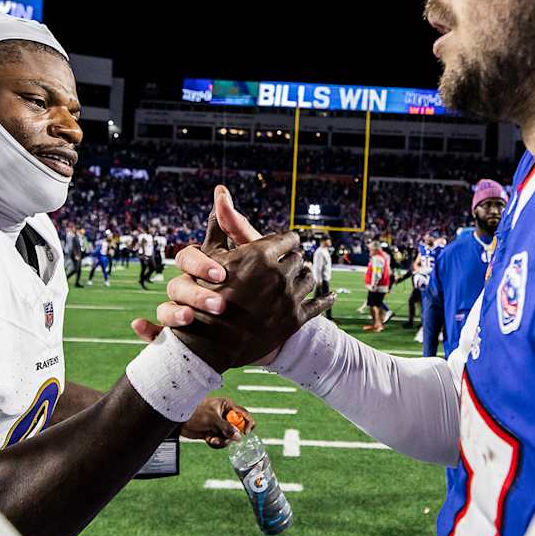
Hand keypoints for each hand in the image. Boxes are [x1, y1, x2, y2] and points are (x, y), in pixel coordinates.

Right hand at [130, 184, 269, 339]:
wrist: (271, 327)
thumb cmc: (261, 285)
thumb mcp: (254, 258)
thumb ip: (237, 228)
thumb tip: (221, 191)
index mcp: (202, 267)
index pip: (189, 257)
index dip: (201, 264)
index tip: (222, 273)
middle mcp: (189, 287)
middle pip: (177, 285)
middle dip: (196, 294)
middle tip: (220, 304)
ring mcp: (185, 311)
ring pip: (166, 309)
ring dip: (173, 313)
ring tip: (189, 319)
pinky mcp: (185, 337)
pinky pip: (159, 333)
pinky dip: (147, 331)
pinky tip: (141, 328)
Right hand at [171, 218, 332, 370]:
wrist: (208, 343)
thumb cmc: (205, 295)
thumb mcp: (211, 255)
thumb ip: (224, 223)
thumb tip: (221, 192)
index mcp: (262, 253)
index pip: (288, 238)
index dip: (285, 241)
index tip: (285, 243)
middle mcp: (279, 272)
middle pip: (299, 258)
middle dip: (294, 260)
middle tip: (291, 263)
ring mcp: (289, 297)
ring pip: (310, 279)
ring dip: (306, 278)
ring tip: (303, 279)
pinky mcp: (296, 320)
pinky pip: (319, 305)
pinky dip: (325, 300)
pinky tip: (329, 297)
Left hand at [180, 397, 253, 447]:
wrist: (178, 420)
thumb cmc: (194, 412)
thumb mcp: (212, 419)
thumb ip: (226, 428)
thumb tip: (239, 437)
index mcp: (227, 406)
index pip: (244, 414)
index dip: (248, 423)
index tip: (246, 433)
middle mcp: (225, 416)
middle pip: (238, 429)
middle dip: (231, 436)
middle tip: (225, 438)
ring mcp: (219, 425)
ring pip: (229, 437)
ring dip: (222, 441)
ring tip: (213, 439)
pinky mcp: (213, 433)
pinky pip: (221, 441)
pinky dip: (216, 443)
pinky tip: (209, 440)